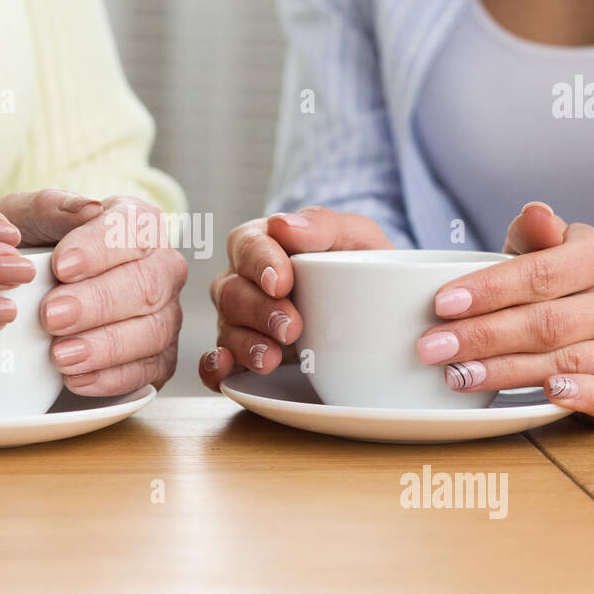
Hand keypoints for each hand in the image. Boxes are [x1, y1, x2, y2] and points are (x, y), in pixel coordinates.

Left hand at [0, 190, 186, 394]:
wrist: (36, 295)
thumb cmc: (35, 249)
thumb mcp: (27, 220)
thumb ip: (50, 207)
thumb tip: (85, 208)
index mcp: (138, 223)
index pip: (132, 230)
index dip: (99, 250)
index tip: (60, 267)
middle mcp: (162, 266)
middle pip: (147, 285)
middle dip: (98, 303)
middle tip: (51, 316)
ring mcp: (167, 313)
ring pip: (153, 331)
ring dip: (105, 346)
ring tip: (60, 355)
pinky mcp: (161, 358)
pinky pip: (149, 371)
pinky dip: (111, 378)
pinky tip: (74, 379)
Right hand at [198, 206, 392, 390]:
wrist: (380, 314)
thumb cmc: (360, 266)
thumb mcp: (355, 236)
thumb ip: (323, 224)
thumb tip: (284, 225)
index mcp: (265, 244)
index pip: (246, 245)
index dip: (259, 263)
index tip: (281, 283)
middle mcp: (243, 283)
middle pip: (230, 292)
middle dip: (258, 311)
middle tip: (292, 328)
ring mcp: (240, 323)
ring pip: (225, 330)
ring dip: (245, 345)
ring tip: (272, 359)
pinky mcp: (244, 360)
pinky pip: (214, 366)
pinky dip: (213, 368)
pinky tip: (226, 368)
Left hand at [423, 202, 593, 426]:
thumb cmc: (564, 284)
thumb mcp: (546, 250)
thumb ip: (532, 235)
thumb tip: (534, 214)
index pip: (542, 273)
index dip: (489, 290)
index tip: (441, 303)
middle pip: (546, 323)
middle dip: (482, 337)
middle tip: (431, 348)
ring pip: (564, 361)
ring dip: (505, 371)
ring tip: (456, 375)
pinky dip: (581, 396)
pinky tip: (549, 394)